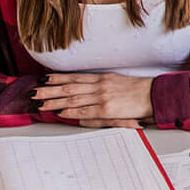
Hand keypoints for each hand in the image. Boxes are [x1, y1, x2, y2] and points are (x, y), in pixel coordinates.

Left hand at [34, 72, 155, 124]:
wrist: (154, 95)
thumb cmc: (139, 92)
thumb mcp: (118, 85)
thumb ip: (100, 89)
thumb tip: (86, 95)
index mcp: (102, 78)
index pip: (74, 77)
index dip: (58, 78)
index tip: (44, 78)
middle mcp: (100, 85)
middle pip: (69, 87)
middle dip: (50, 89)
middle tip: (35, 91)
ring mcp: (102, 97)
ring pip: (73, 98)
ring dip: (55, 100)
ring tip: (41, 102)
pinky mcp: (106, 109)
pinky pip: (84, 111)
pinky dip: (69, 111)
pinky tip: (59, 112)